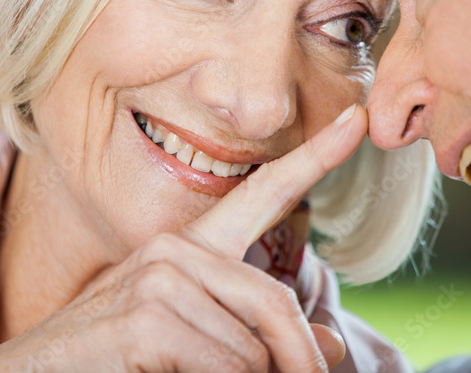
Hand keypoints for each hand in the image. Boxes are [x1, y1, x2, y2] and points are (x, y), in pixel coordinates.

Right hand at [0, 104, 367, 372]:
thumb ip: (256, 336)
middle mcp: (176, 247)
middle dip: (298, 358)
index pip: (262, 192)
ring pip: (253, 348)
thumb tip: (331, 347)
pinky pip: (229, 364)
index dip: (315, 157)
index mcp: (191, 245)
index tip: (357, 122)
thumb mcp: (195, 345)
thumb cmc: (113, 359)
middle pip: (276, 301)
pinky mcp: (147, 317)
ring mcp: (158, 276)